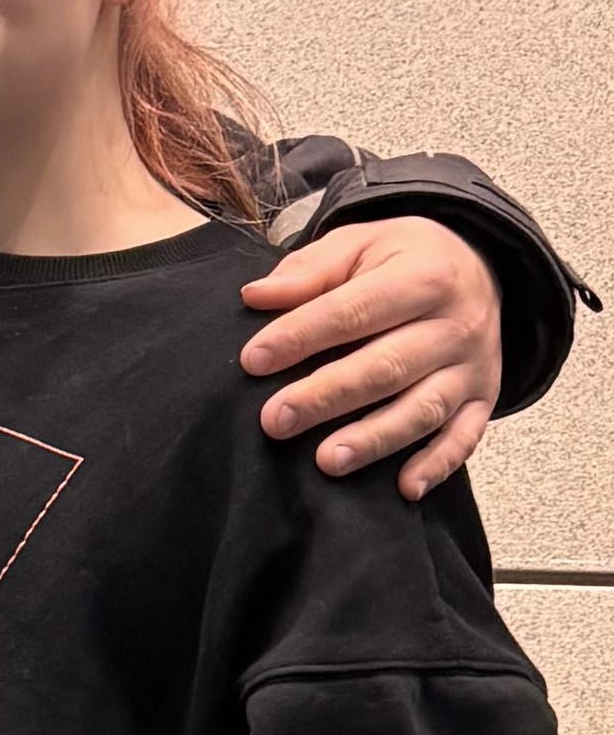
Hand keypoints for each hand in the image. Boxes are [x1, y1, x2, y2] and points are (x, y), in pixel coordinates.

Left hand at [241, 214, 500, 497]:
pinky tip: (404, 489)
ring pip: (424, 408)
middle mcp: (455, 324)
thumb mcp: (360, 244)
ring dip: (375, 438)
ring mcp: (471, 366)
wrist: (479, 267)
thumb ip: (310, 270)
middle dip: (329, 396)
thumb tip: (256, 295)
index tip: (253, 360)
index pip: (356, 310)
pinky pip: (464, 437)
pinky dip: (438, 465)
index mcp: (424, 276)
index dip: (302, 335)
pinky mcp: (481, 399)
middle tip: (275, 420)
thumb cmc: (403, 260)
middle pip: (388, 366)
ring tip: (327, 460)